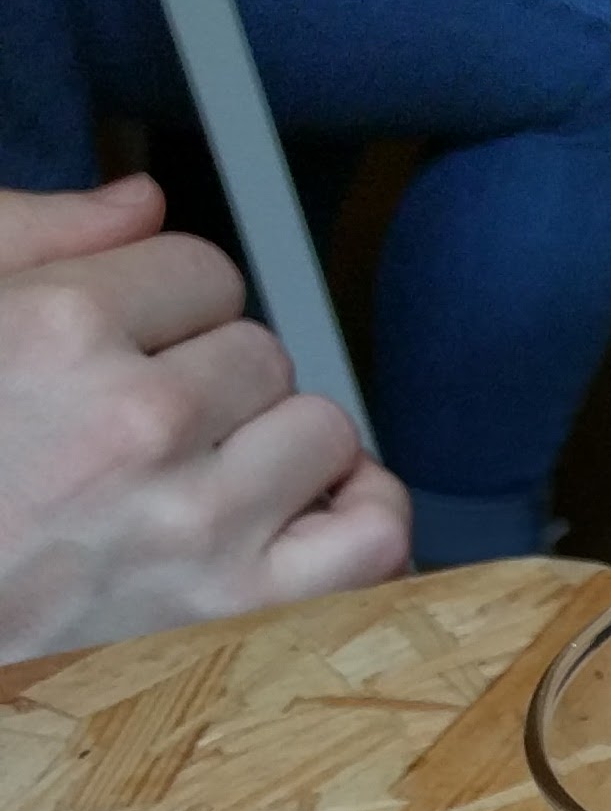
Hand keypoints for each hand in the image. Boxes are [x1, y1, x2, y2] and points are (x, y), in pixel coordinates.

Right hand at [0, 178, 410, 666]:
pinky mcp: (243, 609)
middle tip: (141, 433)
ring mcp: (199, 521)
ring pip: (323, 431)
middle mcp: (138, 421)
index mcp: (58, 331)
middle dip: (212, 382)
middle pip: (262, 351)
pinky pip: (375, 535)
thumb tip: (142, 202)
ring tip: (198, 481)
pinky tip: (303, 515)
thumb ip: (35, 238)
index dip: (166, 308)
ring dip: (276, 451)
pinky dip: (359, 518)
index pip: (202, 270)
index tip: (129, 350)